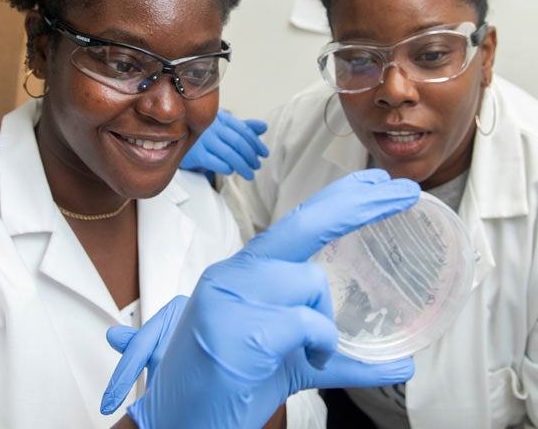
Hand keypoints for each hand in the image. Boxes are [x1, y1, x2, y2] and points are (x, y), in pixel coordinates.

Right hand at [101, 169, 420, 428]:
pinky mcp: (237, 329)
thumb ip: (342, 355)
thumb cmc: (236, 381)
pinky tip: (301, 358)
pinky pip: (306, 323)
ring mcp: (231, 296)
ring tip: (309, 350)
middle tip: (405, 191)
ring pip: (310, 281)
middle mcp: (235, 271)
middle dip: (359, 203)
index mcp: (245, 270)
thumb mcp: (295, 360)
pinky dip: (319, 344)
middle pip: (304, 223)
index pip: (296, 222)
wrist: (181, 421)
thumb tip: (404, 364)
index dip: (339, 197)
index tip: (377, 181)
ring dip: (324, 321)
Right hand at [179, 109, 267, 179]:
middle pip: (238, 142)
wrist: (176, 143)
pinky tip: (231, 171)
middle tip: (257, 165)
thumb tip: (264, 127)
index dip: (256, 143)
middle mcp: (212, 126)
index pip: (244, 130)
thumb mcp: (224, 128)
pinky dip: (226, 167)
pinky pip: (215, 162)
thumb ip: (244, 128)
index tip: (264, 154)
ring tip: (249, 174)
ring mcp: (203, 139)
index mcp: (221, 118)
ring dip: (242, 165)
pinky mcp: (195, 154)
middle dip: (251, 156)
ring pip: (229, 154)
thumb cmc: (205, 136)